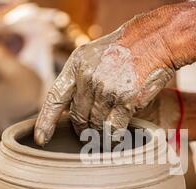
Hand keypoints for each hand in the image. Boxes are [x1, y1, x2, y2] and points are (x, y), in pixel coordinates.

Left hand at [34, 12, 175, 145]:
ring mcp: (106, 89)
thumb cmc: (124, 50)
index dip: (46, 121)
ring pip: (95, 124)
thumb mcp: (92, 55)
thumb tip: (70, 107)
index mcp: (76, 66)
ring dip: (99, 134)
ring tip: (105, 134)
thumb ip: (79, 78)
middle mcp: (87, 77)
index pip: (55, 98)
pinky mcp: (124, 100)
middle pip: (78, 117)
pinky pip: (113, 129)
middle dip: (83, 128)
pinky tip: (115, 139)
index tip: (42, 138)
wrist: (153, 41)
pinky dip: (113, 137)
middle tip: (89, 133)